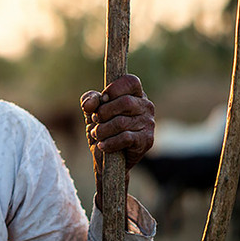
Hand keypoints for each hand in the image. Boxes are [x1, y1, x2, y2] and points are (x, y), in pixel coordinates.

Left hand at [80, 74, 154, 210]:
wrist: (107, 159)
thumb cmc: (103, 129)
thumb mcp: (92, 111)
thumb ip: (90, 100)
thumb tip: (90, 104)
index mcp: (135, 94)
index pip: (131, 81)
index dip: (114, 89)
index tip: (103, 99)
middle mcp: (146, 106)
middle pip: (124, 102)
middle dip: (103, 113)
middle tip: (96, 121)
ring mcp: (149, 123)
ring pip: (121, 122)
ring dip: (102, 130)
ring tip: (97, 135)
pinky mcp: (146, 141)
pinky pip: (125, 138)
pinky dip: (109, 142)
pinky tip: (103, 145)